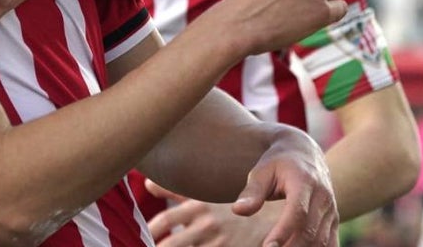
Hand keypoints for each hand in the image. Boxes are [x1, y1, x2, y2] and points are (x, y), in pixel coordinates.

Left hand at [146, 181, 274, 246]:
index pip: (164, 221)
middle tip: (141, 246)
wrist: (281, 214)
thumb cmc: (237, 202)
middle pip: (171, 245)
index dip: (150, 231)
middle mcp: (208, 227)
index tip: (141, 237)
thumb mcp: (206, 193)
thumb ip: (176, 190)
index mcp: (200, 207)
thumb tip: (146, 183)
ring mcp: (221, 244)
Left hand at [231, 128, 338, 246]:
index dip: (284, 231)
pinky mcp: (334, 220)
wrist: (306, 153)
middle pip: (311, 230)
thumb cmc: (278, 163)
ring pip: (322, 240)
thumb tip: (238, 210)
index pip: (297, 211)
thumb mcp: (262, 171)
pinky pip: (330, 243)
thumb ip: (252, 192)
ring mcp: (331, 209)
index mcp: (304, 181)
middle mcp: (323, 196)